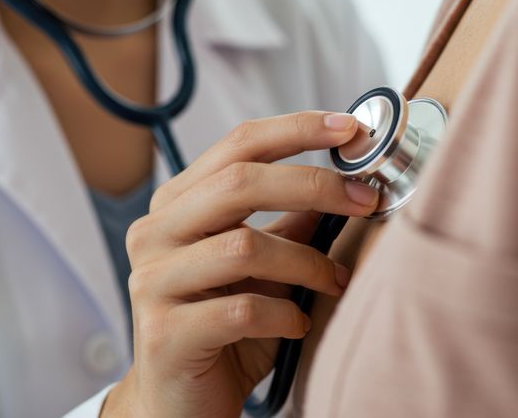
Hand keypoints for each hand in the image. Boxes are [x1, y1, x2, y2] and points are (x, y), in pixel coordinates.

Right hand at [102, 111, 378, 416]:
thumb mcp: (260, 269)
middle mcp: (153, 234)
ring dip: (306, 264)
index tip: (348, 127)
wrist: (178, 404)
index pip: (235, 146)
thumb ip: (288, 223)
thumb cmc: (221, 330)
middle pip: (237, 183)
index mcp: (175, 206)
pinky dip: (285, 316)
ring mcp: (151, 282)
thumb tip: (345, 182)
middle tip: (365, 200)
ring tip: (333, 283)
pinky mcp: (164, 333)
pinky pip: (241, 311)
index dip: (294, 129)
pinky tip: (297, 326)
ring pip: (243, 248)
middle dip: (313, 184)